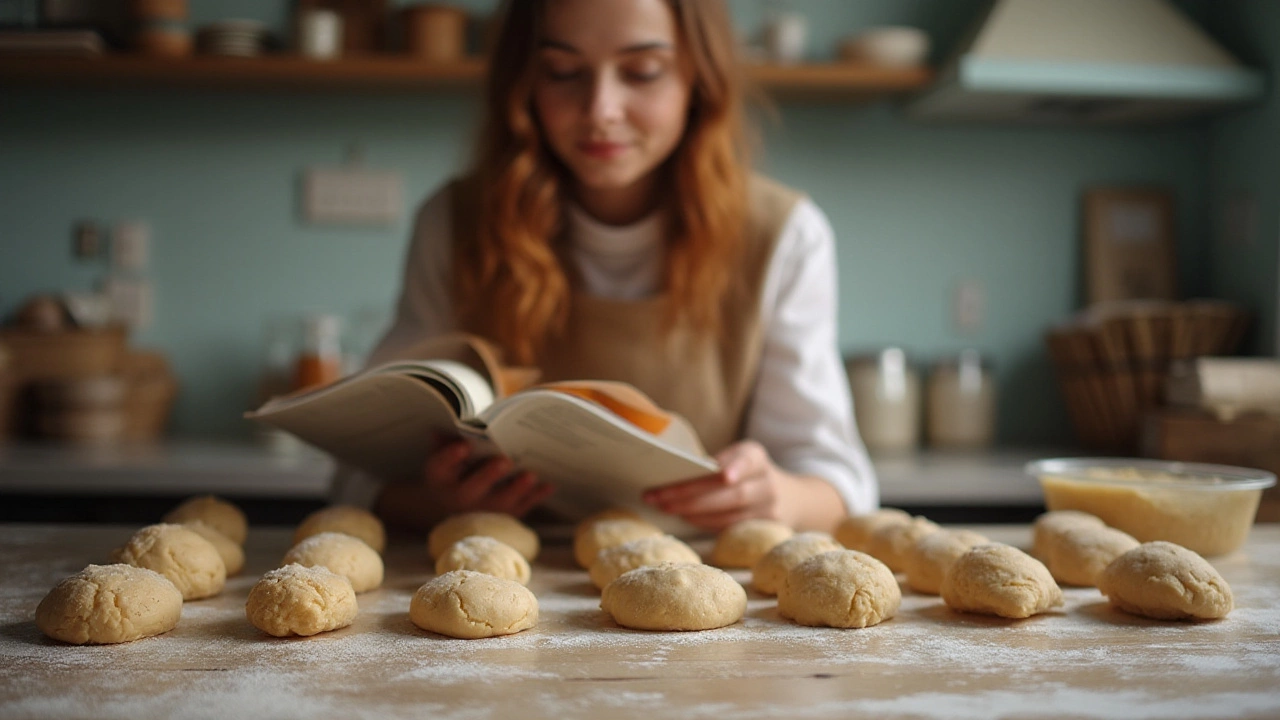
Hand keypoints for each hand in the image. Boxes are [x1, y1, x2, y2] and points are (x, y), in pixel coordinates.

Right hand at [422, 439, 553, 518]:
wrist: (457, 501)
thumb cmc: (455, 468)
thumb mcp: (446, 452)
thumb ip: (449, 438)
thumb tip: (457, 424)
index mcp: (440, 477)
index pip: (440, 466)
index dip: (450, 457)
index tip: (464, 445)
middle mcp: (458, 498)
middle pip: (471, 490)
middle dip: (488, 475)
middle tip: (505, 461)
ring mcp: (481, 511)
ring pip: (498, 504)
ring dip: (516, 490)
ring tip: (531, 475)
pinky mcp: (502, 517)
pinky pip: (520, 508)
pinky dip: (535, 497)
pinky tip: (549, 485)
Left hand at [641, 440, 800, 531]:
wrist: (795, 501)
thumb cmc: (751, 475)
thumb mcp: (741, 458)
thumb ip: (717, 462)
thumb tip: (673, 472)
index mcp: (757, 457)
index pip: (748, 460)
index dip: (737, 466)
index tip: (724, 475)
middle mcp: (767, 482)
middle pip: (732, 491)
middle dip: (691, 495)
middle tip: (660, 497)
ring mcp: (769, 508)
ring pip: (729, 512)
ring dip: (693, 512)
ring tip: (666, 507)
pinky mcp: (764, 529)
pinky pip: (729, 526)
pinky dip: (704, 522)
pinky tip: (685, 518)